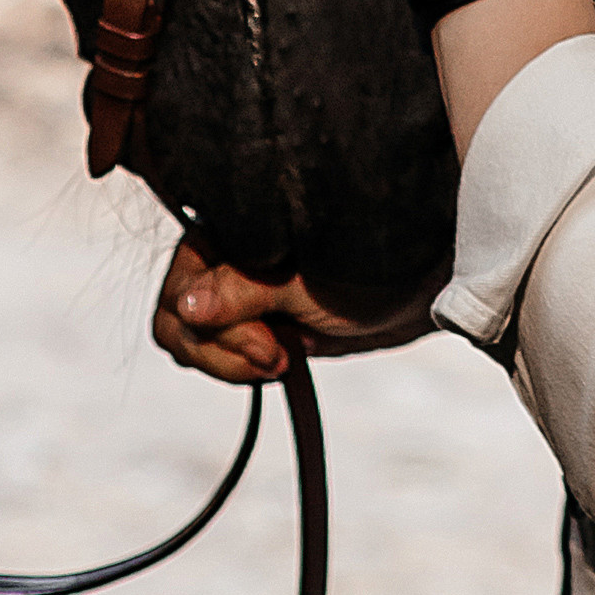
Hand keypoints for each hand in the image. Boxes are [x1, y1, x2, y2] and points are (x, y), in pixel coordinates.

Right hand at [152, 235, 443, 383]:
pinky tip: (280, 363)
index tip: (272, 348)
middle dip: (224, 350)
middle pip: (175, 321)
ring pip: (188, 340)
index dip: (216, 331)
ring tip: (283, 360)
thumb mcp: (307, 286)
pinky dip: (236, 366)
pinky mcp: (248, 319)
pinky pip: (213, 352)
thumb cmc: (372, 266)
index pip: (178, 291)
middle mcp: (219, 256)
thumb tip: (187, 309)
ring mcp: (230, 290)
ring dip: (230, 361)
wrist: (419, 285)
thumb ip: (243, 294)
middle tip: (280, 358)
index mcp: (226, 229)